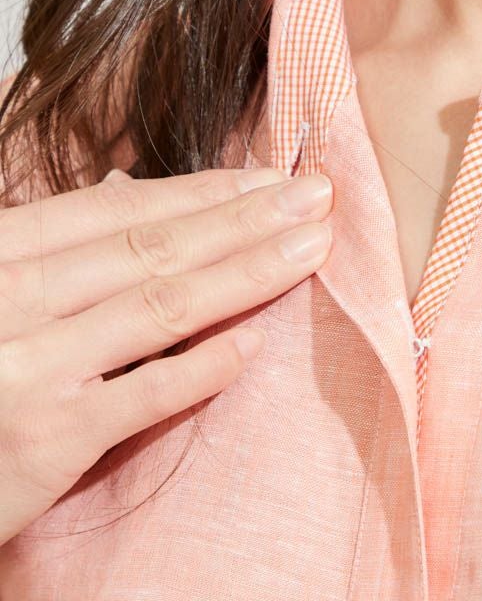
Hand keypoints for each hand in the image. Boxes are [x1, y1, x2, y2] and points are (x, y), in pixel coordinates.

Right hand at [0, 165, 333, 545]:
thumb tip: (126, 191)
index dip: (201, 191)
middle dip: (245, 218)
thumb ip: (54, 246)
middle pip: (152, 248)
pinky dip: (202, 366)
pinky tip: (255, 343)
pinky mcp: (44, 439)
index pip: (116, 211)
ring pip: (160, 306)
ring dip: (247, 272)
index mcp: (0, 252)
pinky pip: (141, 394)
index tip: (266, 176)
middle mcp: (11, 299)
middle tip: (316, 195)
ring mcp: (26, 368)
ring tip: (310, 248)